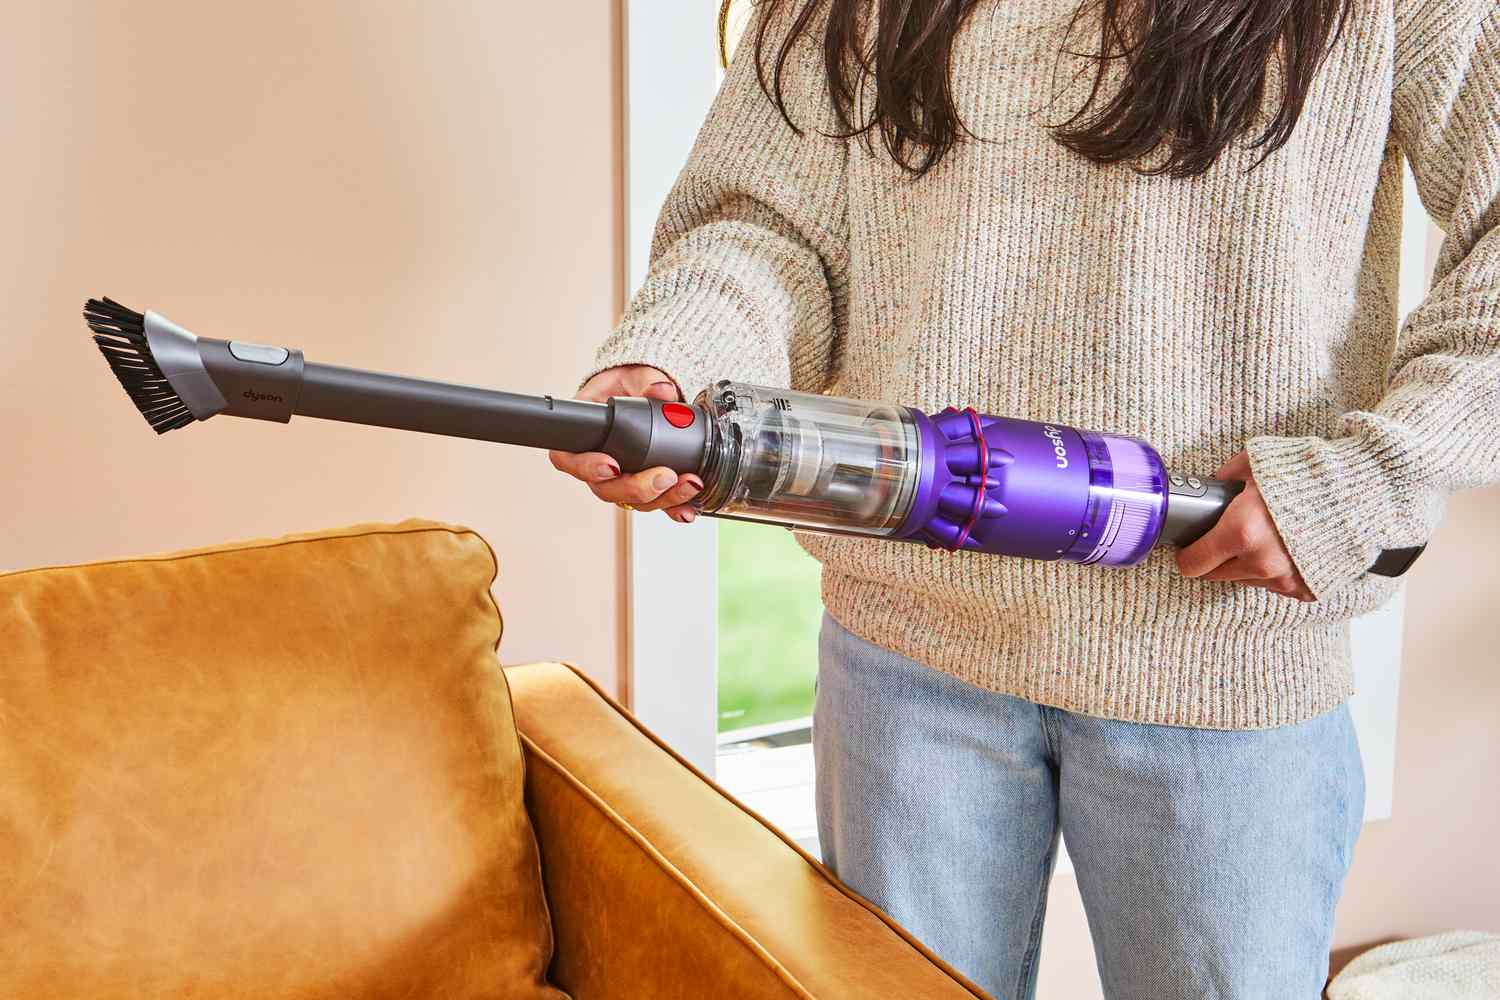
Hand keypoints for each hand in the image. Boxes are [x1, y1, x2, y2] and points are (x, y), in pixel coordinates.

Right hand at [548, 365, 704, 521]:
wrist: (643, 392)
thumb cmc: (626, 385)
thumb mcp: (634, 376)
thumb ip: (646, 381)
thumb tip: (662, 389)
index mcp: (583, 436)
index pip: (569, 460)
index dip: (587, 468)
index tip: (611, 466)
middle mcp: (598, 464)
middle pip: (606, 489)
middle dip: (637, 488)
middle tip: (664, 477)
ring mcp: (622, 479)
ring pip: (633, 501)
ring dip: (663, 498)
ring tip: (688, 484)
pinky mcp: (646, 486)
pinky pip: (656, 504)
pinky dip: (674, 508)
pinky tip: (689, 509)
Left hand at [1175, 450, 1314, 601]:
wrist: (1367, 490)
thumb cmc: (1312, 473)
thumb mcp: (1256, 463)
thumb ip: (1224, 479)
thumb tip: (1208, 488)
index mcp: (1240, 532)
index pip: (1192, 564)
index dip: (1187, 554)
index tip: (1188, 547)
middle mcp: (1261, 562)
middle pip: (1216, 575)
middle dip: (1215, 557)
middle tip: (1226, 536)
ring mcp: (1285, 579)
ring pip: (1246, 579)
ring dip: (1247, 562)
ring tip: (1265, 535)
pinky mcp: (1306, 588)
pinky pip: (1276, 584)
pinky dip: (1276, 569)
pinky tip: (1287, 546)